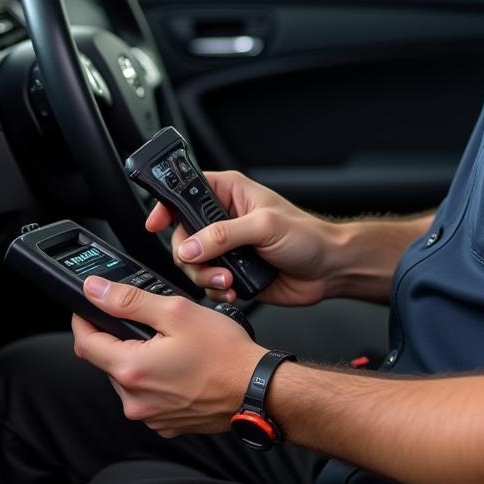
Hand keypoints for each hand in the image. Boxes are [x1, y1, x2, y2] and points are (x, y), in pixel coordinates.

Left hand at [72, 276, 264, 436]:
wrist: (256, 390)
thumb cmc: (225, 353)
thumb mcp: (176, 312)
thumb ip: (129, 300)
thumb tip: (94, 290)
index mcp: (131, 369)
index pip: (85, 342)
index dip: (84, 318)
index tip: (88, 305)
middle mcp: (134, 400)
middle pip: (107, 360)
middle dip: (120, 337)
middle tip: (149, 321)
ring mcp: (150, 415)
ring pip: (128, 378)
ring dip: (139, 358)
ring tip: (171, 344)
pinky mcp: (165, 423)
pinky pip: (148, 396)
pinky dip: (156, 379)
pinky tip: (180, 366)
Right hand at [145, 169, 342, 305]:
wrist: (329, 269)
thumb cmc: (307, 235)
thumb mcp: (264, 226)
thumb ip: (223, 235)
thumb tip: (190, 246)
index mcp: (230, 193)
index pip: (186, 191)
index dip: (167, 206)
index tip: (155, 222)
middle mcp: (224, 219)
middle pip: (182, 235)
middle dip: (190, 255)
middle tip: (208, 264)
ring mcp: (227, 247)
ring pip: (191, 263)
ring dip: (205, 277)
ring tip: (228, 282)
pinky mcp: (232, 272)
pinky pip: (207, 283)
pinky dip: (215, 292)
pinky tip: (235, 291)